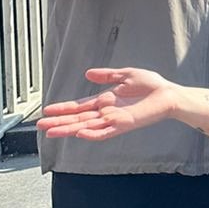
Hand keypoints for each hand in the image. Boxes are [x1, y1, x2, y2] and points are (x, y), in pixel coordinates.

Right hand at [38, 68, 177, 140]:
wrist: (168, 94)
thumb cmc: (151, 85)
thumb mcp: (126, 75)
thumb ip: (107, 75)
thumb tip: (87, 74)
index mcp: (105, 101)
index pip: (79, 106)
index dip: (63, 109)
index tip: (47, 111)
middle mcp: (106, 112)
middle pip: (77, 119)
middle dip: (59, 122)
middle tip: (40, 126)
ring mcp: (113, 120)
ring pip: (86, 127)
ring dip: (68, 130)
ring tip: (51, 132)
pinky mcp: (123, 125)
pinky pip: (105, 132)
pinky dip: (92, 134)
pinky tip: (79, 133)